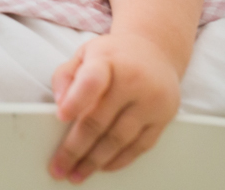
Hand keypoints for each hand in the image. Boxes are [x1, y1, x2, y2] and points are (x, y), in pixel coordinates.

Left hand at [48, 33, 181, 182]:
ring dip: (95, 161)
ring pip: (120, 138)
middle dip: (76, 148)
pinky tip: (103, 166)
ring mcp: (151, 100)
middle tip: (59, 166)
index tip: (61, 117)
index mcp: (107, 59)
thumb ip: (66, 76)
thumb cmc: (113, 56)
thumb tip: (60, 105)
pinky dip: (120, 160)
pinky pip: (140, 146)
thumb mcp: (85, 53)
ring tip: (78, 173)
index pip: (92, 81)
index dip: (76, 100)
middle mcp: (133, 79)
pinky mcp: (164, 117)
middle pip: (100, 120)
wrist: (155, 51)